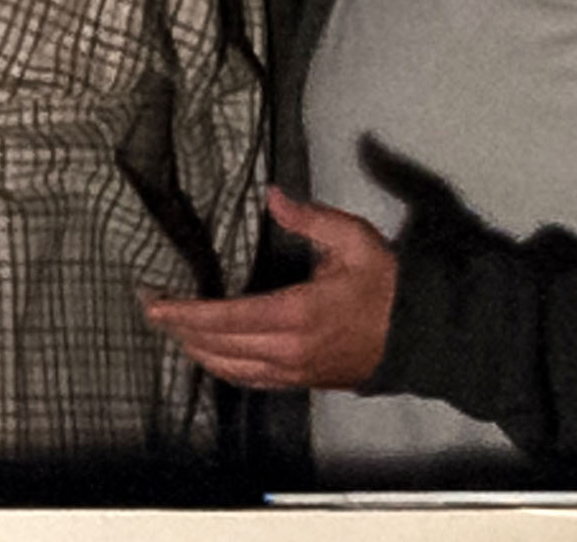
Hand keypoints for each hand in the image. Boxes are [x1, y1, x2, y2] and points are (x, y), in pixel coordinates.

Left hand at [142, 185, 398, 391]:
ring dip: (197, 350)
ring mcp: (295, 371)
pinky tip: (208, 354)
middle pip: (219, 346)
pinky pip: (251, 380)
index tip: (152, 304)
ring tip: (171, 329)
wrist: (426, 336)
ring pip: (231, 369)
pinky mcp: (303, 381)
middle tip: (150, 308)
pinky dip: (223, 367)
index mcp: (296, 314)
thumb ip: (309, 218)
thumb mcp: (353, 239)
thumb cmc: (387, 284)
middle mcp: (288, 350)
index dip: (184, 314)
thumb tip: (271, 195)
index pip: (225, 318)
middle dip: (180, 330)